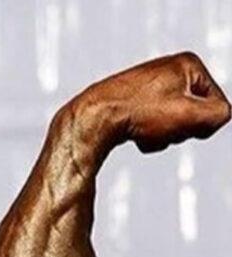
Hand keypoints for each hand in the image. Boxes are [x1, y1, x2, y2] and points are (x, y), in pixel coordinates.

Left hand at [77, 52, 230, 152]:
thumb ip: (219, 115)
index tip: (179, 121)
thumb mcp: (191, 115)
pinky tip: (133, 133)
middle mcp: (169, 70)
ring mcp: (150, 87)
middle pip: (194, 115)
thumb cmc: (137, 112)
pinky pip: (154, 127)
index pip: (218, 105)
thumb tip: (218, 116)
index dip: (201, 123)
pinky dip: (147, 135)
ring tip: (143, 129)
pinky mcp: (135, 102)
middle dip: (179, 129)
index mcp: (188, 64)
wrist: (93, 119)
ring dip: (162, 135)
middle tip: (159, 126)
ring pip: (173, 124)